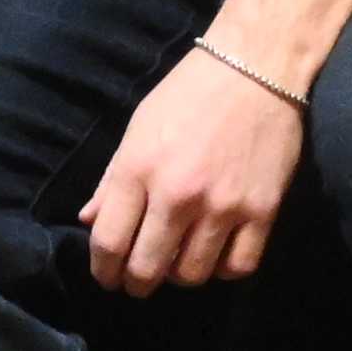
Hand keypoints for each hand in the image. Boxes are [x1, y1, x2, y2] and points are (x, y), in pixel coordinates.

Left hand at [80, 43, 308, 295]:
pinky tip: (217, 255)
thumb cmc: (189, 94)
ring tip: (179, 262)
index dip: (103, 270)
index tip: (107, 276)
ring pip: (192, 275)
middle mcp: (178, 194)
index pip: (109, 242)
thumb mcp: (138, 128)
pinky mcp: (262, 211)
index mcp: (138, 170)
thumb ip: (113, 180)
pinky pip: (238, 266)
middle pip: (147, 269)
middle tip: (139, 280)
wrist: (255, 67)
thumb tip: (89, 220)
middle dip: (136, 283)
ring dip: (180, 276)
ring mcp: (223, 206)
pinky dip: (223, 269)